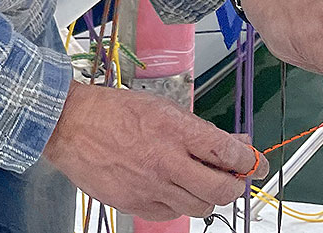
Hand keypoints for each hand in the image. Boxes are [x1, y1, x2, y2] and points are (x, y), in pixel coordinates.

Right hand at [42, 81, 267, 220]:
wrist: (69, 125)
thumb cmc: (112, 112)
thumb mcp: (162, 107)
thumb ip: (199, 129)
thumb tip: (234, 144)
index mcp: (176, 131)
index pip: (229, 154)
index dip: (249, 162)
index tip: (253, 164)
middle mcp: (167, 162)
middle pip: (222, 190)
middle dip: (234, 186)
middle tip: (231, 179)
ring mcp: (151, 187)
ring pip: (201, 207)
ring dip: (206, 197)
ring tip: (195, 182)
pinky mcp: (136, 204)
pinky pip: (172, 214)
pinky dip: (177, 204)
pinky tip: (168, 187)